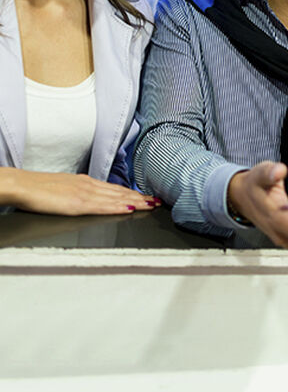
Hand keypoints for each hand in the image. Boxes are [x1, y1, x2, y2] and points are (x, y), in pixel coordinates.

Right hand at [0, 168, 161, 215]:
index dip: (134, 193)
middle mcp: (90, 186)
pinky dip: (118, 207)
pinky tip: (130, 209)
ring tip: (152, 205)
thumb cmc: (40, 188)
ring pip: (117, 198)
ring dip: (137, 202)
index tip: (148, 196)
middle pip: (121, 193)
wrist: (24, 185)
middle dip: (141, 197)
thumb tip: (90, 198)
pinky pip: (103, 206)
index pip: (116, 189)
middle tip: (159, 201)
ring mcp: (86, 194)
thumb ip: (80, 192)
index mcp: (87, 183)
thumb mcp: (66, 188)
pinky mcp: (78, 203)